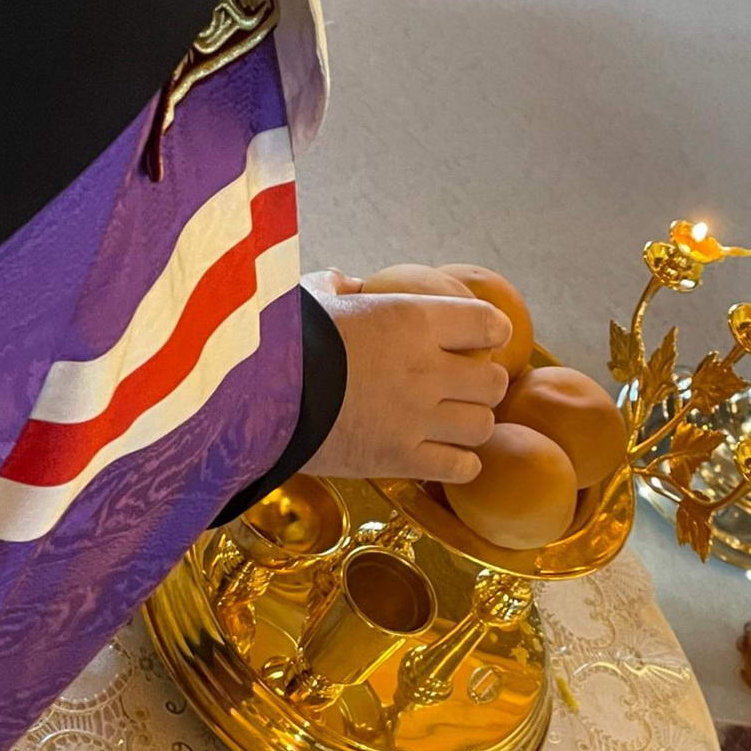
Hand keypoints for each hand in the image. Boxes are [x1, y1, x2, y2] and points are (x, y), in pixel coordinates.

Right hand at [301, 268, 510, 482]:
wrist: (256, 397)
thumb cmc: (283, 340)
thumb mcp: (310, 298)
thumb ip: (338, 288)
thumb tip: (348, 283)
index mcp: (412, 320)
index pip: (487, 323)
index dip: (490, 331)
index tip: (481, 339)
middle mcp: (426, 368)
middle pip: (494, 381)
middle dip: (484, 383)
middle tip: (464, 387)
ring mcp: (417, 418)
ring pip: (483, 425)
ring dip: (472, 424)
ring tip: (453, 424)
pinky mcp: (400, 460)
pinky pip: (460, 467)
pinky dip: (459, 463)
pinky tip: (445, 457)